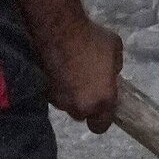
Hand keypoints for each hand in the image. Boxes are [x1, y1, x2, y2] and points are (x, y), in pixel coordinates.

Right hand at [43, 15, 125, 133]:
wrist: (58, 31)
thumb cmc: (91, 39)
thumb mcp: (115, 50)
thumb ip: (114, 68)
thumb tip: (110, 73)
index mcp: (103, 100)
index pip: (101, 126)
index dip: (101, 118)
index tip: (101, 108)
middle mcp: (80, 106)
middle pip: (82, 115)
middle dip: (84, 104)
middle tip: (86, 86)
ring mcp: (60, 101)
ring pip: (66, 105)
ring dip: (69, 95)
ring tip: (70, 74)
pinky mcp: (44, 92)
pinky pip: (53, 95)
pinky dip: (56, 87)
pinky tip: (57, 71)